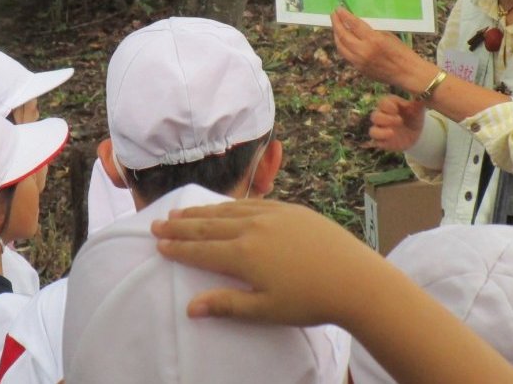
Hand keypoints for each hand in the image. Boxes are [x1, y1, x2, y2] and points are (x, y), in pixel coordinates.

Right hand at [151, 199, 384, 327]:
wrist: (355, 278)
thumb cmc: (309, 301)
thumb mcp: (265, 309)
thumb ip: (226, 305)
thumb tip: (190, 307)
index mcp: (244, 255)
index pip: (202, 249)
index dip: (178, 247)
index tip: (158, 243)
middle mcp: (254, 228)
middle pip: (209, 225)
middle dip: (181, 225)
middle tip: (157, 222)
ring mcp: (273, 215)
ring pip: (228, 210)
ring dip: (202, 211)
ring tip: (181, 211)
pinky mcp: (291, 209)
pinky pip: (253, 203)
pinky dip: (232, 204)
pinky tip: (224, 206)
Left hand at [331, 8, 425, 89]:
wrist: (407, 73)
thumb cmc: (402, 52)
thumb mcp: (388, 35)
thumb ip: (371, 30)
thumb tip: (356, 24)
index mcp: (374, 39)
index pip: (353, 24)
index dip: (344, 15)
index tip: (338, 9)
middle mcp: (364, 51)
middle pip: (343, 35)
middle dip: (336, 24)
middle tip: (333, 15)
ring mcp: (359, 61)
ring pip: (341, 47)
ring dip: (336, 35)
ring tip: (336, 27)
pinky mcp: (359, 69)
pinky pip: (346, 56)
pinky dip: (342, 46)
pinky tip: (342, 40)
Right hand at [367, 94, 424, 151]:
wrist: (418, 133)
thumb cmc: (415, 116)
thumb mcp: (418, 108)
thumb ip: (417, 101)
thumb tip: (421, 92)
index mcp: (389, 106)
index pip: (381, 102)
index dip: (387, 106)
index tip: (396, 109)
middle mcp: (382, 117)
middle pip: (374, 116)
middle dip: (385, 119)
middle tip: (400, 121)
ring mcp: (381, 130)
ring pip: (372, 130)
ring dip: (381, 132)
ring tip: (393, 132)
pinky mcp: (382, 141)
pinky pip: (375, 142)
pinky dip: (381, 140)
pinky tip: (391, 139)